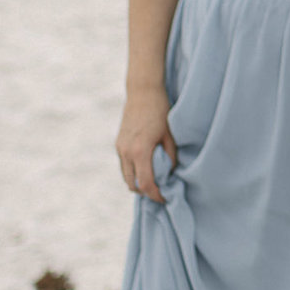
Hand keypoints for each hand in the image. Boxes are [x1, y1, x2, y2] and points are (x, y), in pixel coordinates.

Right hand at [117, 88, 178, 203]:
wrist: (142, 92)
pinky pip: (124, 165)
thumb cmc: (160, 111)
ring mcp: (120, 148)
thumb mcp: (170, 135)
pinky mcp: (118, 143)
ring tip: (155, 182)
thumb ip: (170, 157)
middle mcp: (126, 152)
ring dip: (138, 182)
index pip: (146, 183)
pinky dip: (133, 172)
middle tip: (161, 192)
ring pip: (126, 176)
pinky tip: (146, 169)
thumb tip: (170, 174)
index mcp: (140, 151)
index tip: (166, 198)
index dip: (156, 195)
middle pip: (132, 184)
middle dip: (146, 192)